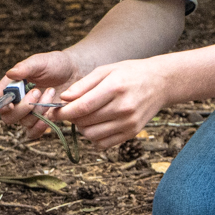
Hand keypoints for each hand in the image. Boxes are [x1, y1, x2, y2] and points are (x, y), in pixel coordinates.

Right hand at [0, 51, 79, 139]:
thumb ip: (25, 67)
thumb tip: (11, 74)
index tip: (10, 104)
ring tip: (51, 93)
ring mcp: (28, 114)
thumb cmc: (55, 64)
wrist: (75, 73)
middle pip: (7, 117)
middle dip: (23, 107)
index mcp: (10, 87)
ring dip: (37, 111)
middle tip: (37, 91)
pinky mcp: (41, 122)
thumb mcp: (40, 61)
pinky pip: (33, 133)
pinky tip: (49, 115)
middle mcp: (16, 103)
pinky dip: (40, 127)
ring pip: (24, 123)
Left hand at [57, 57, 172, 149]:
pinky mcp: (132, 133)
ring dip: (82, 128)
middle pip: (85, 122)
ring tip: (84, 116)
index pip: (83, 106)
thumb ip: (83, 85)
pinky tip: (96, 124)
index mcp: (115, 88)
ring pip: (92, 135)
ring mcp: (129, 123)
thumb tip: (63, 98)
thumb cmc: (130, 73)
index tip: (53, 112)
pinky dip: (94, 137)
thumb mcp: (106, 70)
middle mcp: (123, 108)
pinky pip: (103, 143)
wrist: (160, 83)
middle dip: (72, 118)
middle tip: (70, 110)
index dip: (64, 112)